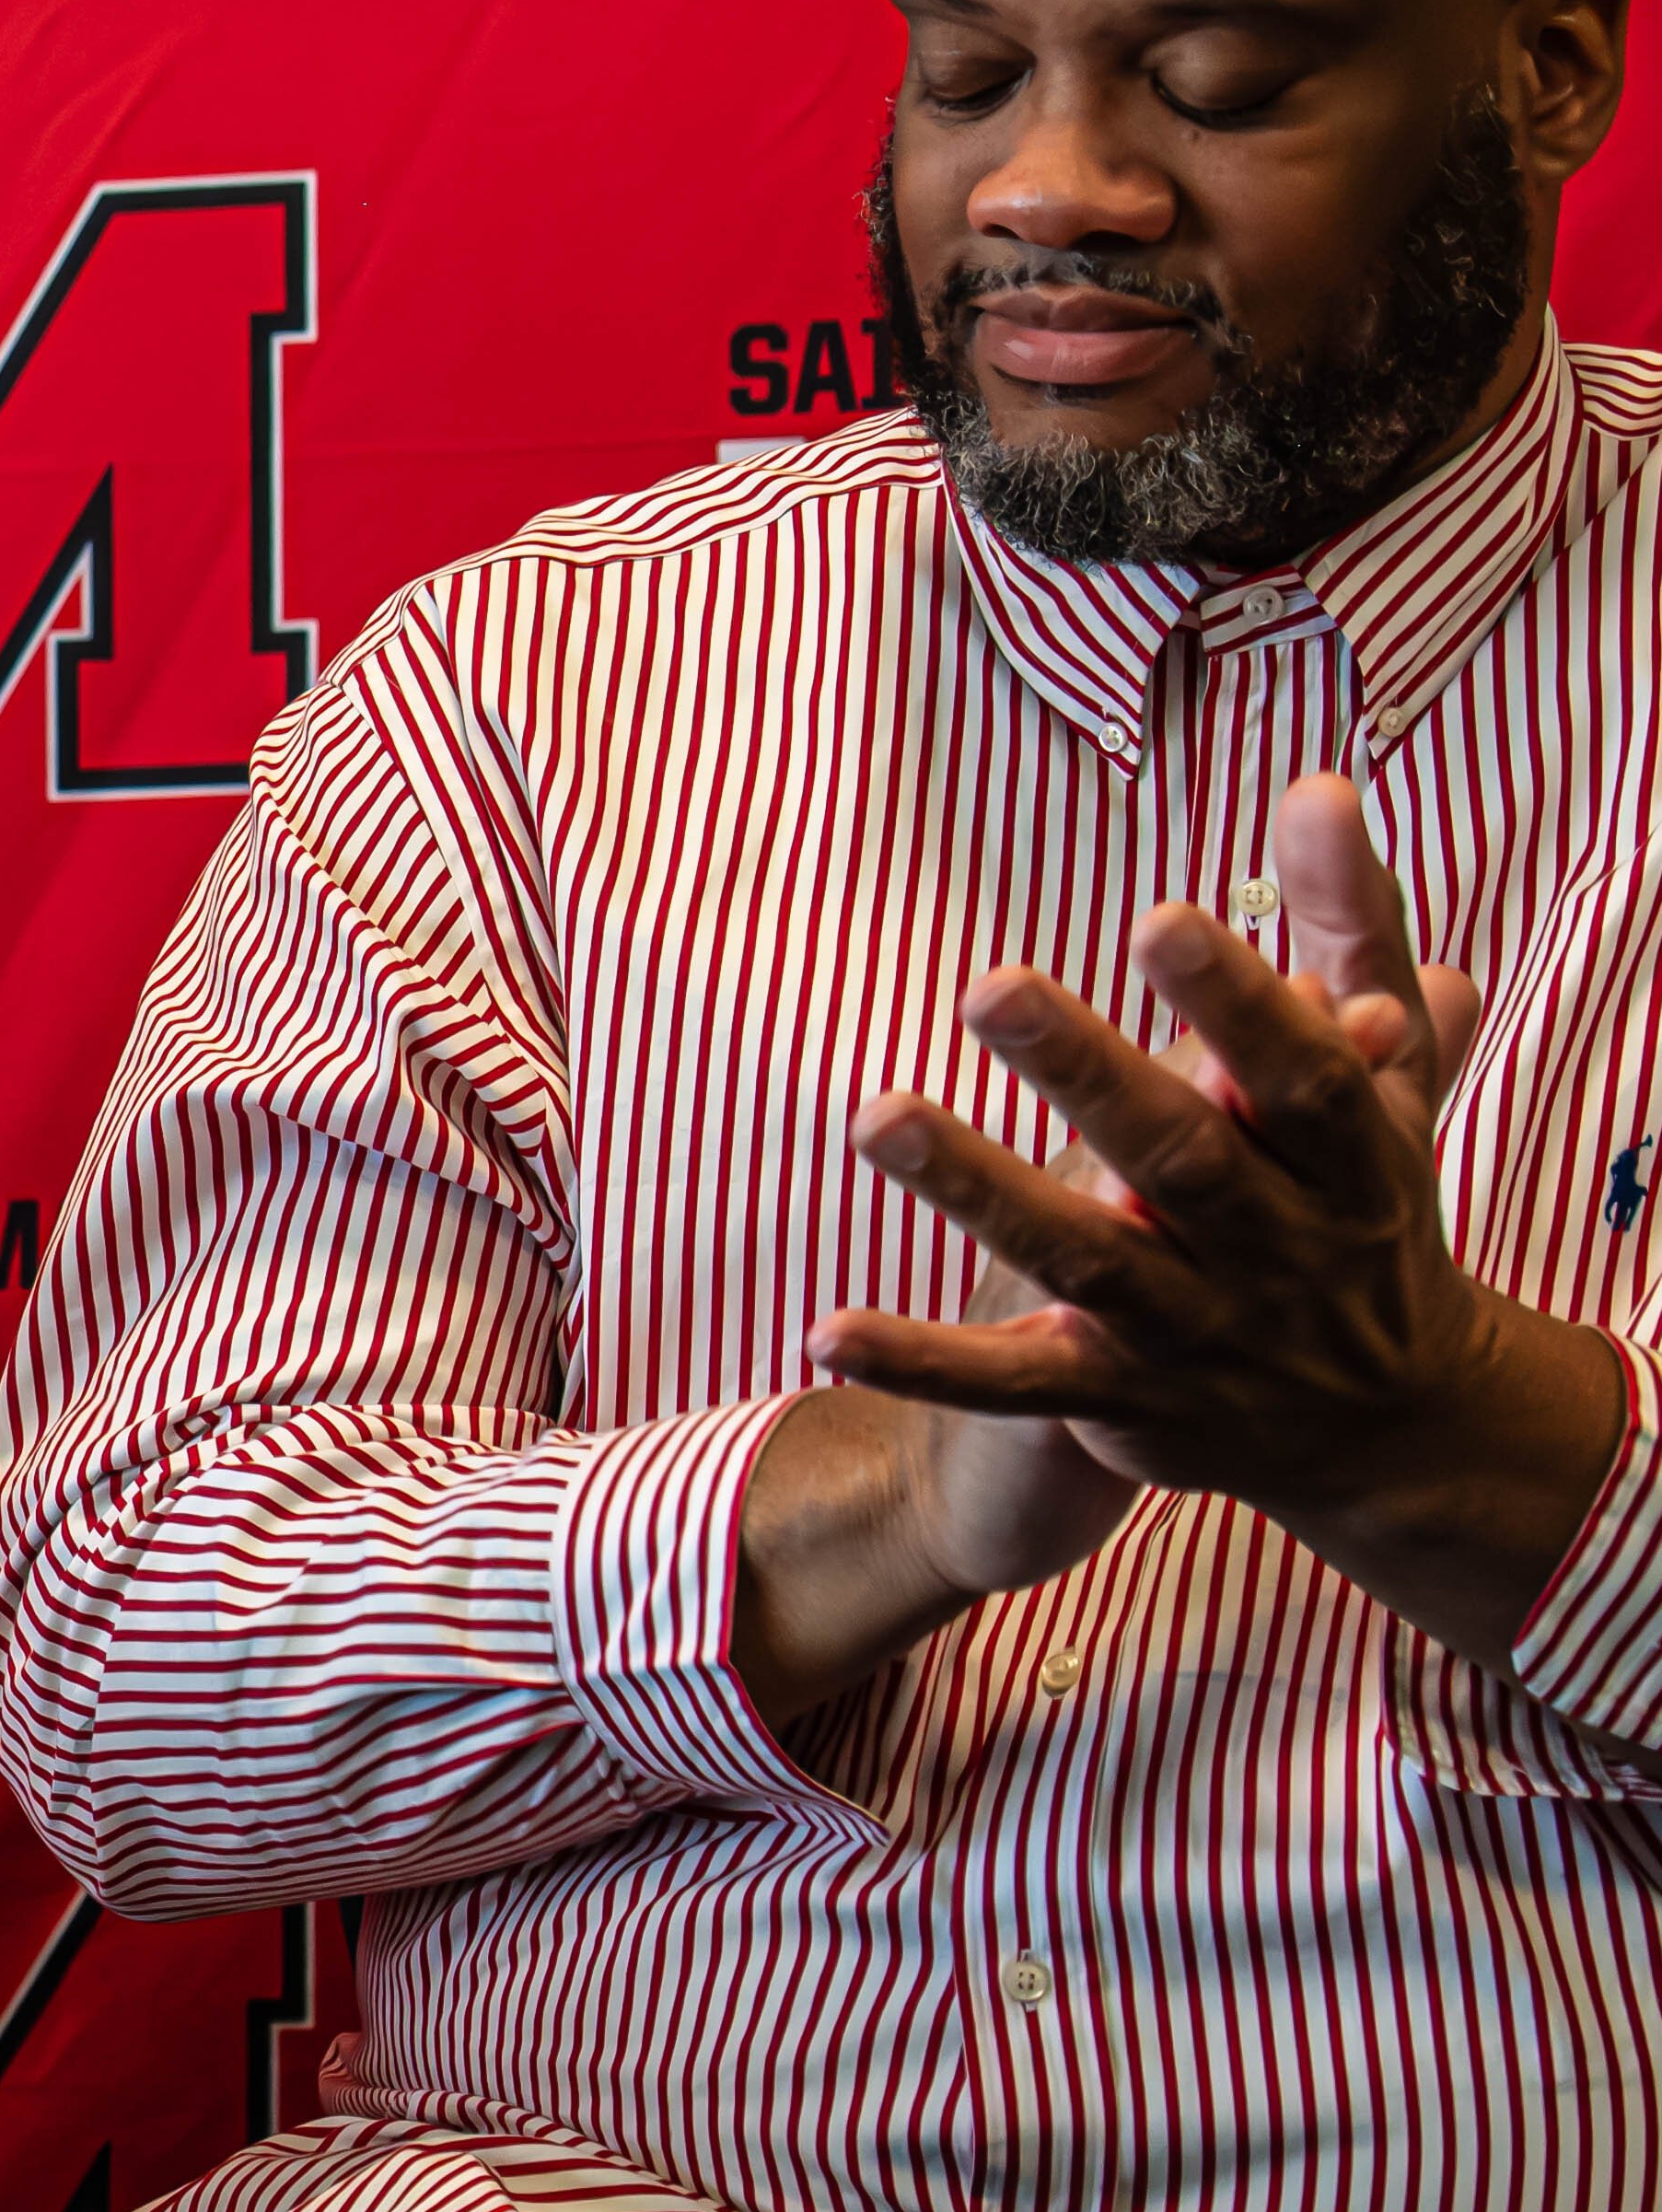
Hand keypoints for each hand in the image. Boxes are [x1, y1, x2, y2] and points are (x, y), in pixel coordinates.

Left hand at [809, 773, 1613, 1668]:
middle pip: (1181, 1159)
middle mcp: (1277, 1250)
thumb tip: (1316, 785)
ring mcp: (1194, 1333)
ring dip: (977, 1190)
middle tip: (991, 985)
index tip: (1159, 918)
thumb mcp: (1387, 1075)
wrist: (1385, 1426)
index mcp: (1352, 1161)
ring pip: (1081, 1260)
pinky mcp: (1117, 1405)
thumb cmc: (1364, 1205)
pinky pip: (1006, 1385)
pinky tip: (825, 1331)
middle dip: (1090, 1076)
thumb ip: (1348, 929)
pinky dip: (921, 1361)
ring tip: (876, 1116)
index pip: (1301, 1076)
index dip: (1240, 1002)